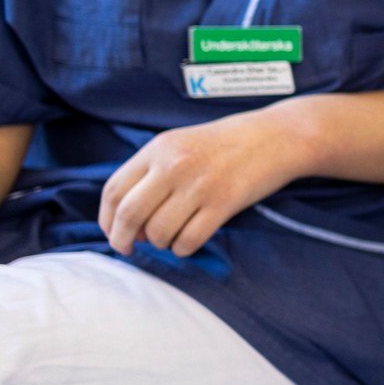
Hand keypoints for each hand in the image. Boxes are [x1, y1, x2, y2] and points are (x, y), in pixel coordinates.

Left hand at [99, 106, 309, 256]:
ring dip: (160, 243)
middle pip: (129, 215)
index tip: (113, 233)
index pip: (114, 190)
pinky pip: (189, 240)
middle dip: (123, 240)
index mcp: (159, 148)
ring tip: (170, 238)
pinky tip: (189, 241)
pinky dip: (183, 248)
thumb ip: (152, 172)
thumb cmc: (226, 143)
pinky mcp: (223, 203)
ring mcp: (199, 184)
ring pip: (158, 232)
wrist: (277, 136)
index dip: (106, 219)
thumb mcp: (181, 144)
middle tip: (129, 248)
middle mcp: (174, 165)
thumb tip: (129, 221)